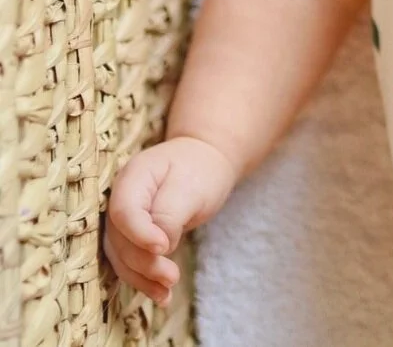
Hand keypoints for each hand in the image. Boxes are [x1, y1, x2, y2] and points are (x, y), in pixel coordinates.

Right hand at [104, 136, 237, 305]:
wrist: (206, 161)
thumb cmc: (200, 170)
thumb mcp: (191, 187)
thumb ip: (170, 215)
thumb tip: (158, 248)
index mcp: (133, 177)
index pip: (124, 211)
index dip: (139, 234)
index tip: (164, 247)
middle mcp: (121, 199)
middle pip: (120, 239)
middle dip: (144, 262)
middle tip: (172, 277)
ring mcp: (124, 219)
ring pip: (121, 256)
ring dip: (142, 278)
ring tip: (167, 293)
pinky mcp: (133, 237)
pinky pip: (131, 261)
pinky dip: (144, 280)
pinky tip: (162, 296)